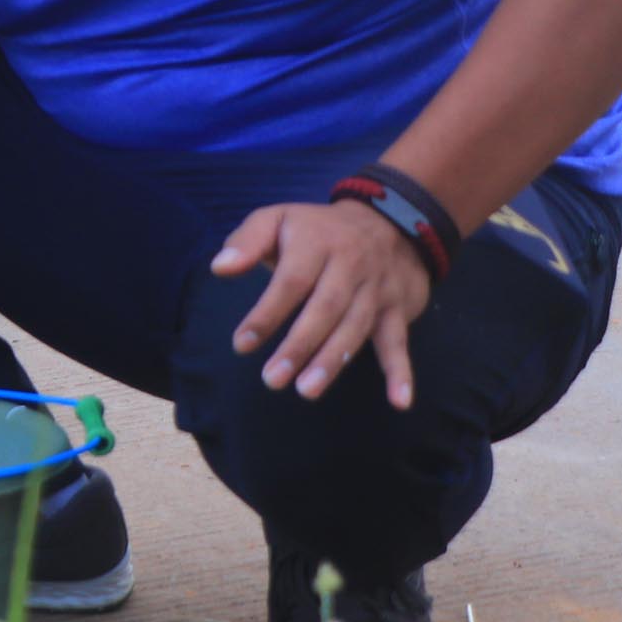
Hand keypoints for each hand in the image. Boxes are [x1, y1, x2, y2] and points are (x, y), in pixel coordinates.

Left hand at [211, 199, 434, 407]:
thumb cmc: (316, 230)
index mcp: (317, 244)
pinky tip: (399, 402)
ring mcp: (377, 290)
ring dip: (333, 361)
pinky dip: (402, 373)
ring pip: (356, 328)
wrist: (389, 221)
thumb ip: (246, 241)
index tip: (242, 344)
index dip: (267, 314)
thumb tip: (219, 268)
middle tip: (272, 379)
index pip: (291, 282)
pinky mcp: (398, 310)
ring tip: (306, 390)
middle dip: (299, 346)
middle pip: (326, 309)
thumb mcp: (277, 219)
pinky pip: (400, 343)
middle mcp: (351, 267)